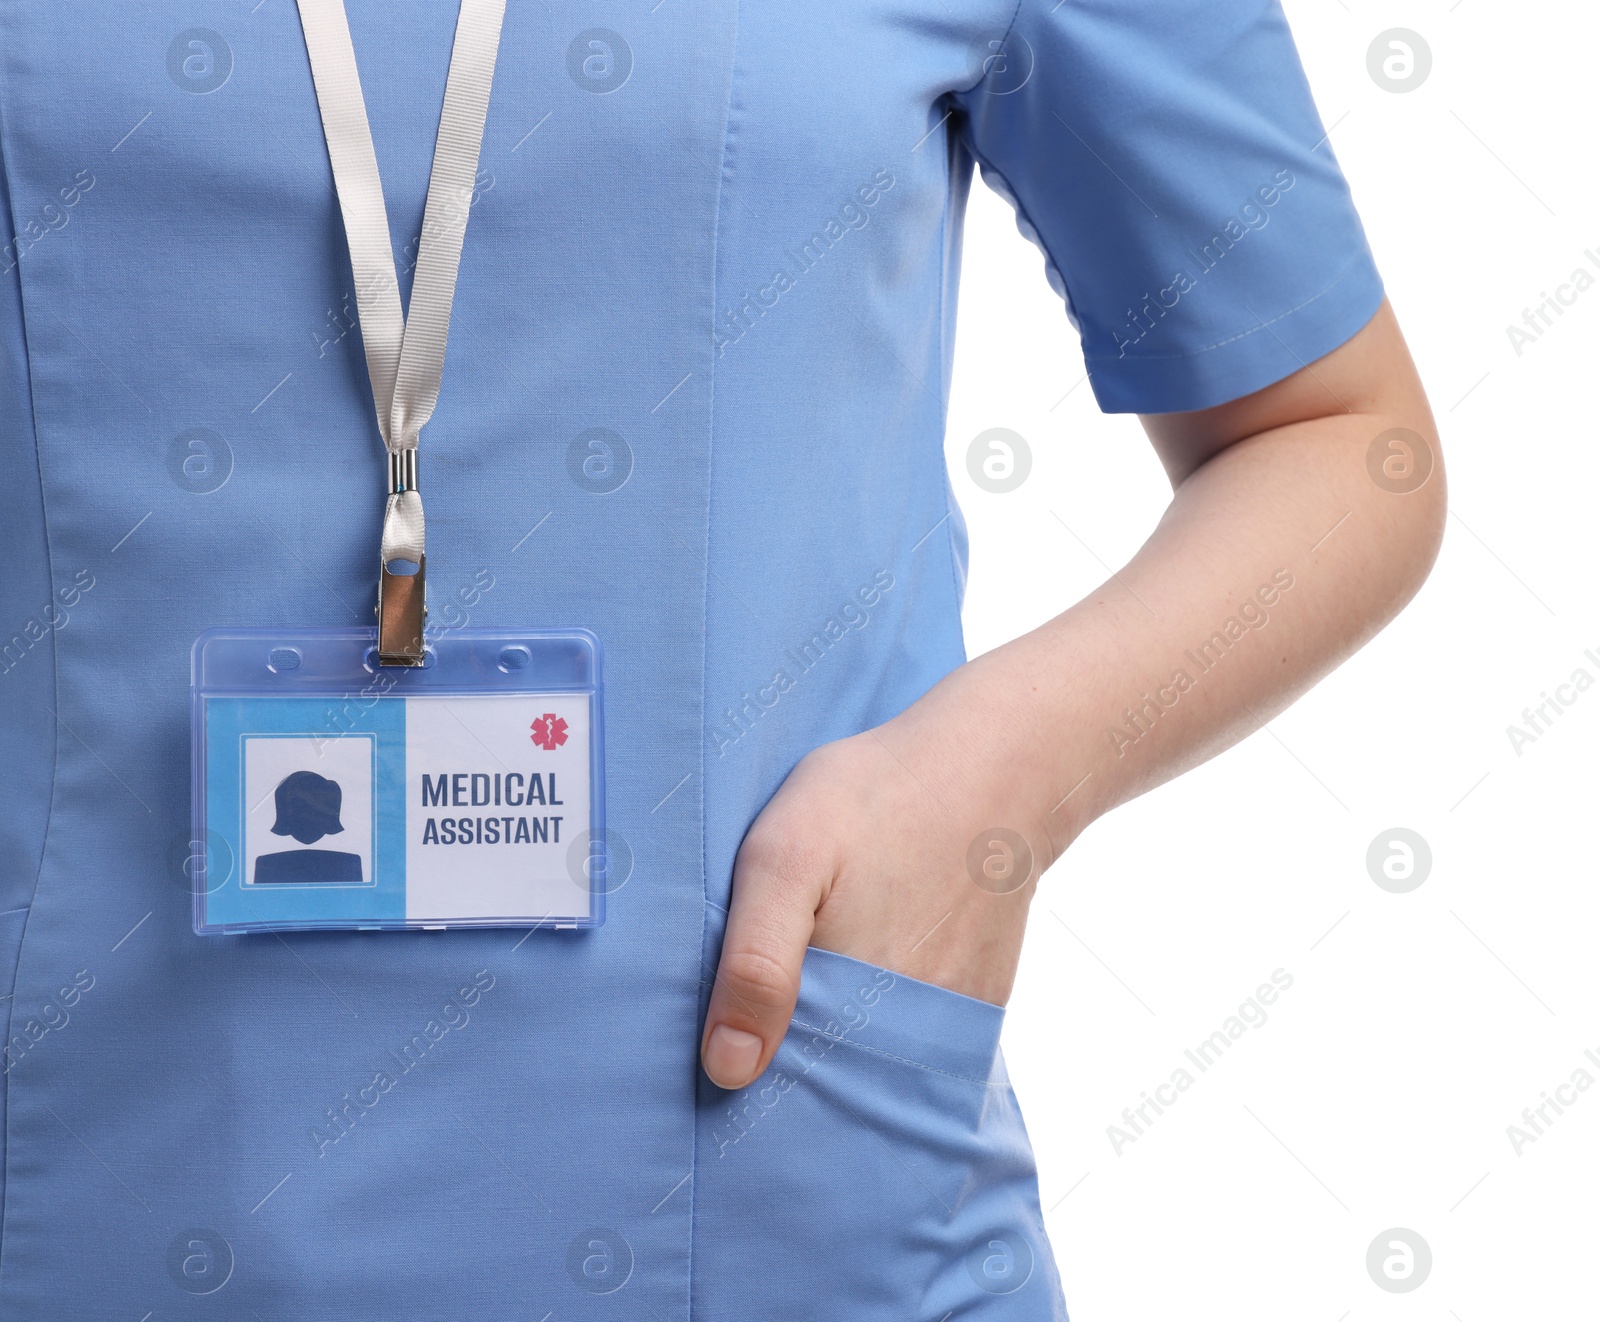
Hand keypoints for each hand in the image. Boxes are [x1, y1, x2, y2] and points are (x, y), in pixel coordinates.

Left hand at [699, 661, 1057, 1090]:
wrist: (996, 767)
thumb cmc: (876, 800)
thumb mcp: (785, 856)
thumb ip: (755, 962)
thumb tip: (729, 1071)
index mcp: (844, 1007)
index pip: (778, 1094)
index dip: (742, 1087)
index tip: (715, 1067)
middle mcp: (902, 1035)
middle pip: (827, 1090)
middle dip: (788, 1077)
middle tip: (764, 1014)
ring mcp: (946, 1026)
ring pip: (871, 1072)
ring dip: (838, 1055)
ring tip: (815, 989)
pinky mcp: (977, 1008)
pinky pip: (916, 1047)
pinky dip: (884, 1033)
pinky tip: (867, 975)